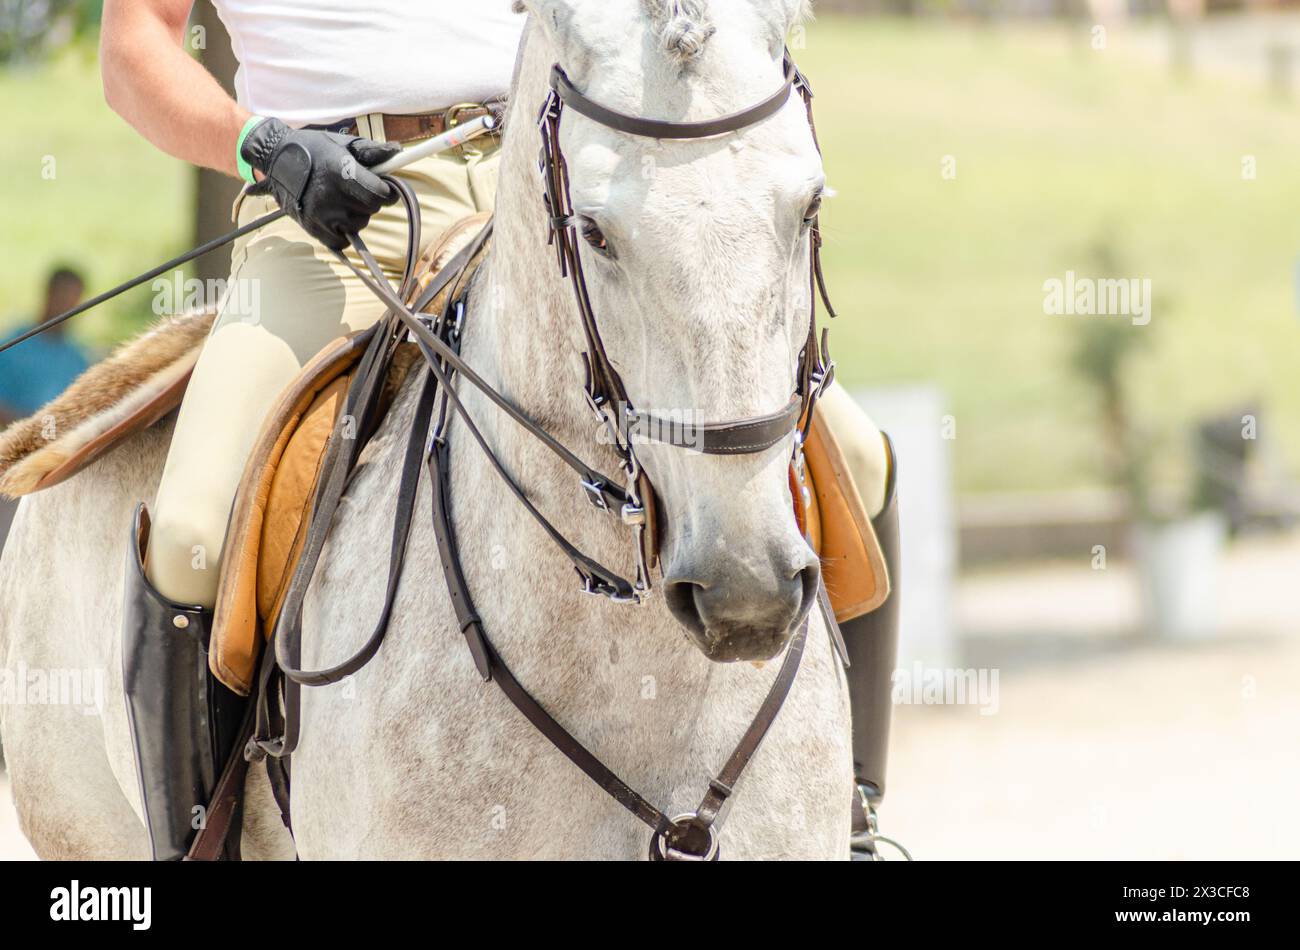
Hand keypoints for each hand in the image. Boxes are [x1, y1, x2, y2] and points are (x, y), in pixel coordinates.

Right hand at [240, 118, 400, 250]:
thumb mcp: (342, 144)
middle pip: (371, 209)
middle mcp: (331, 196)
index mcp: (341, 172)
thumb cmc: (313, 149)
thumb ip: (371, 151)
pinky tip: (335, 215)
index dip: (387, 191)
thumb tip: (398, 153)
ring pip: (359, 224)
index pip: (379, 194)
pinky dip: (343, 231)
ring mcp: (321, 215)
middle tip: (355, 188)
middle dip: (370, 200)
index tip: (384, 187)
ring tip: (340, 198)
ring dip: (356, 214)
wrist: (274, 160)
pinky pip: (343, 241)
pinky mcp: (313, 229)